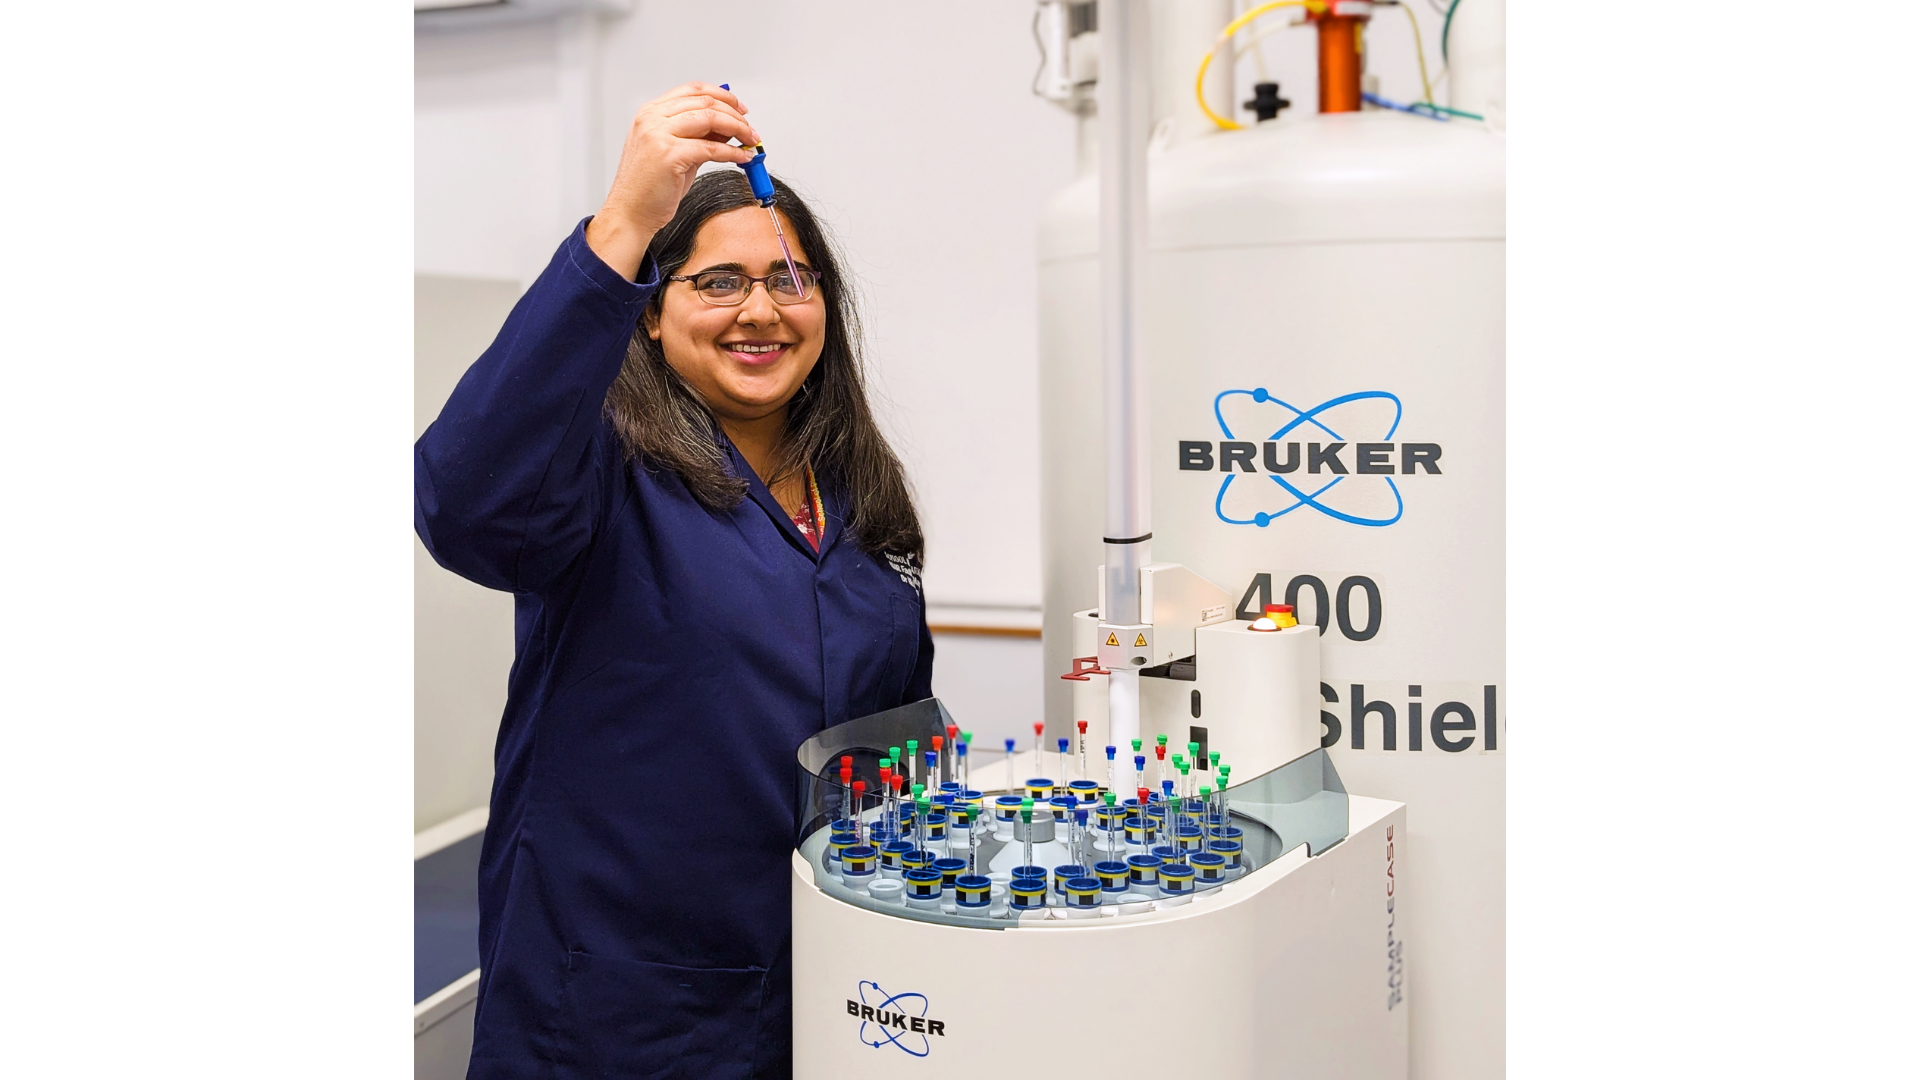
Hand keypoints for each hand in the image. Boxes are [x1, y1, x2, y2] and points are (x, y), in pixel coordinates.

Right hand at [586, 82, 761, 280]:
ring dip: (738, 128)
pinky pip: (711, 148)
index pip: (693, 90)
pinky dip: (732, 152)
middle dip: (734, 114)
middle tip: (750, 128)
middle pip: (705, 102)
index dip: (722, 96)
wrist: (630, 212)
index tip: (739, 108)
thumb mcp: (675, 152)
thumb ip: (697, 135)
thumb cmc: (649, 187)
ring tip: (750, 140)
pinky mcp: (669, 155)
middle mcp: (652, 118)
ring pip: (710, 119)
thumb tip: (728, 127)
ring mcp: (658, 134)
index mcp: (650, 113)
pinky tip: (742, 157)